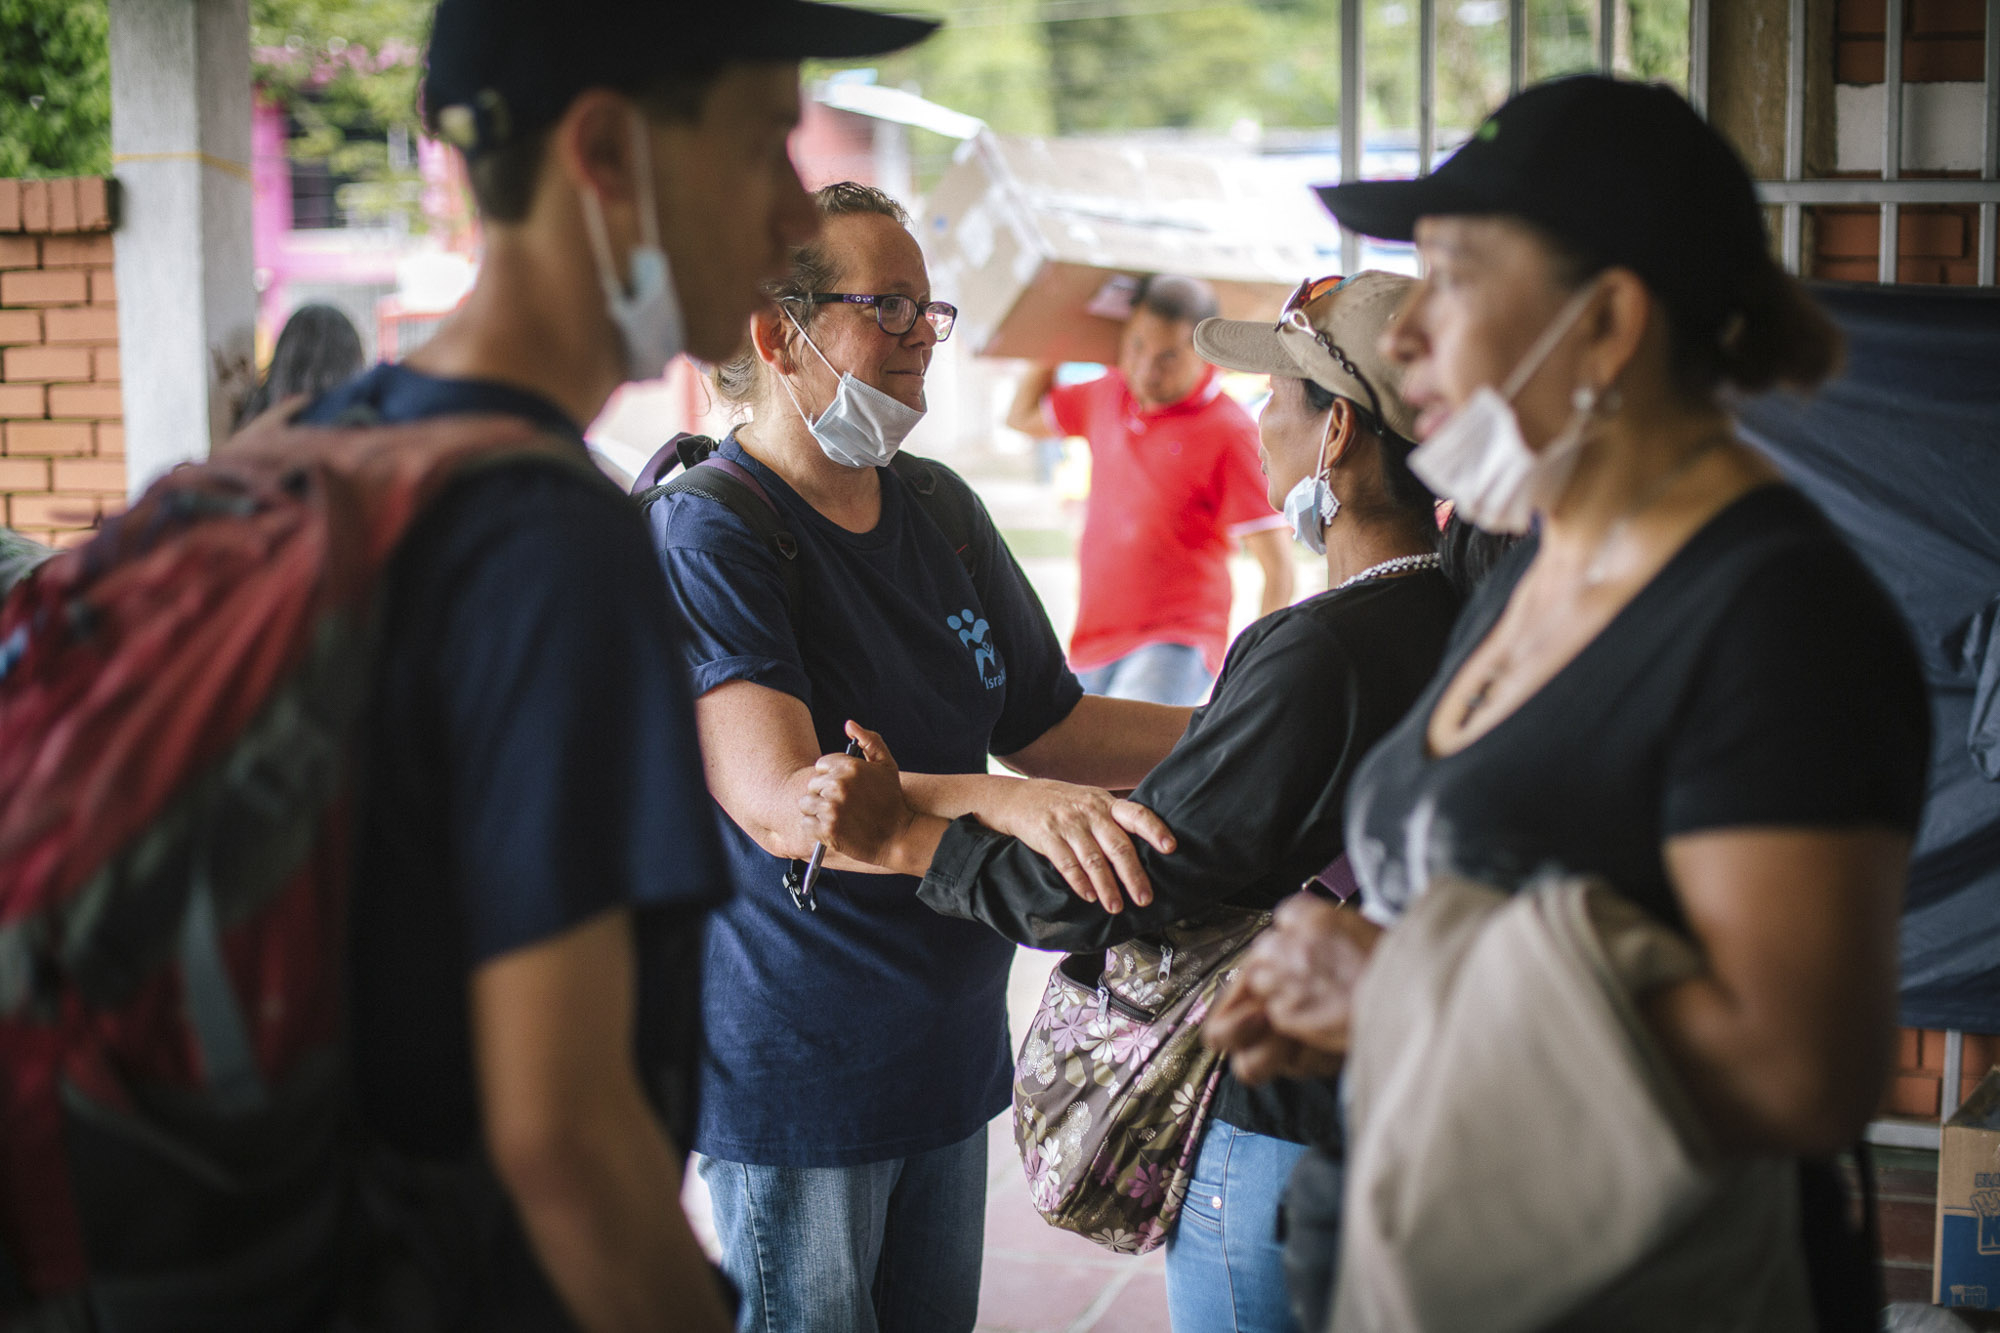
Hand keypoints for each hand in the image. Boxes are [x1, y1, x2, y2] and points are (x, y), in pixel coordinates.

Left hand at [799, 722, 914, 868]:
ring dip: (818, 811)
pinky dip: (816, 828)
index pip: (821, 765)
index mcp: (850, 766)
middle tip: (843, 804)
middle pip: (812, 785)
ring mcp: (831, 808)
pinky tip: (834, 828)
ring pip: (806, 804)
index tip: (844, 787)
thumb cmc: (892, 799)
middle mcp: (838, 785)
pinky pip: (807, 824)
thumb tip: (849, 725)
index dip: (831, 776)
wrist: (898, 835)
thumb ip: (870, 741)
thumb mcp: (887, 765)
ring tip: (837, 816)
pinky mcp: (827, 830)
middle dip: (824, 794)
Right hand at [985, 779, 1174, 913]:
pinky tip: (1089, 896)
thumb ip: (1116, 819)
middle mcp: (1090, 813)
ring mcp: (1068, 824)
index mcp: (1106, 804)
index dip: (1155, 830)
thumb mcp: (1092, 801)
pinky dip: (1079, 882)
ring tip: (1116, 906)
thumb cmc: (1064, 803)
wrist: (1019, 798)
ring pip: (1093, 860)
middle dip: (1133, 875)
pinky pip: (1067, 864)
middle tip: (1144, 898)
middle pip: (1118, 846)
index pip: (1137, 814)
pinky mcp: (1048, 837)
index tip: (1170, 847)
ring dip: (1107, 887)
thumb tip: (1149, 846)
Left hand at [1202, 893, 1382, 1081]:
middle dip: (1280, 960)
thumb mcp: (1367, 928)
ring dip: (1280, 988)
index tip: (1305, 942)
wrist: (1409, 1003)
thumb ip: (1334, 927)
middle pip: (1267, 947)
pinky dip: (1290, 1016)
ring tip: (1313, 997)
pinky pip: (1276, 1012)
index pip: (1286, 915)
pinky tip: (1318, 1016)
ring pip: (1262, 979)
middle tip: (1306, 974)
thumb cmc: (1400, 969)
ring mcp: (1288, 979)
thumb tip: (1323, 931)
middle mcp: (1296, 945)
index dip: (1295, 931)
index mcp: (1316, 918)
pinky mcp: (1287, 1013)